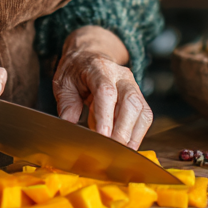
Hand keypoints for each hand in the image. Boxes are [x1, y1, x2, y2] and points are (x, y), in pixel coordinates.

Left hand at [53, 26, 152, 147]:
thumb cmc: (76, 70)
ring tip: (118, 152)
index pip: (106, 91)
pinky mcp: (139, 98)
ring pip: (142, 111)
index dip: (105, 115)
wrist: (91, 55)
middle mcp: (122, 76)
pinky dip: (136, 135)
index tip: (101, 136)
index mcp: (99, 68)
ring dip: (132, 135)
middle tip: (110, 150)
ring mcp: (133, 86)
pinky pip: (144, 118)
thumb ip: (66, 103)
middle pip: (130, 102)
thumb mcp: (63, 82)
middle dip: (122, 130)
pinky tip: (124, 146)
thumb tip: (69, 125)